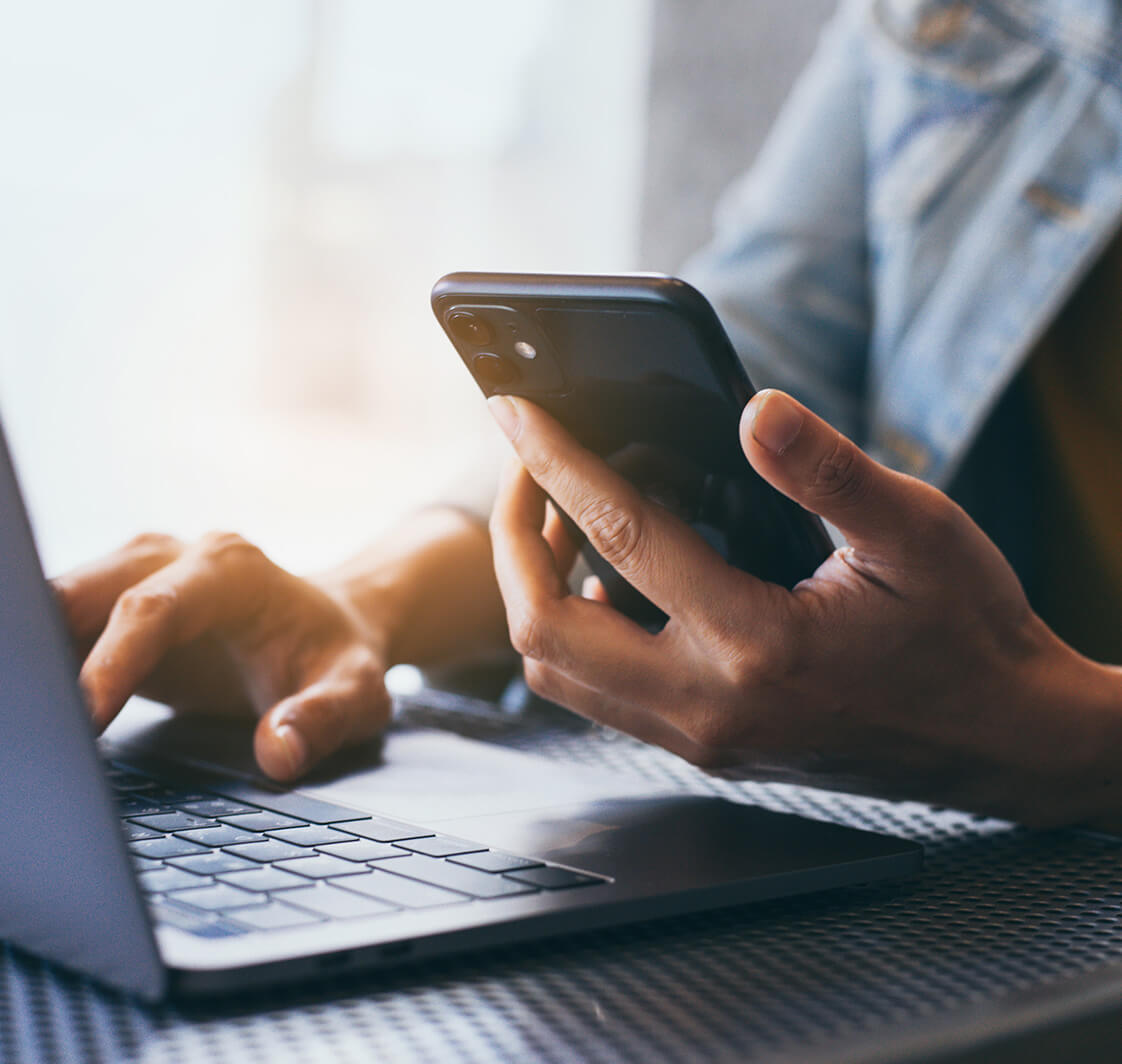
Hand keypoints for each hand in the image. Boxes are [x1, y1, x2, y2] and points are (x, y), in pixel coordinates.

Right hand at [54, 532, 390, 780]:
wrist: (331, 626)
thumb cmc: (337, 657)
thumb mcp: (356, 692)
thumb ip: (323, 719)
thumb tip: (278, 751)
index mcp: (232, 571)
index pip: (155, 607)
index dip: (114, 658)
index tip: (85, 715)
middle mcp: (177, 559)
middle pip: (86, 592)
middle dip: (45, 644)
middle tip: (29, 716)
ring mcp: (140, 577)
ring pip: (59, 602)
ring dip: (36, 650)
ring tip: (29, 716)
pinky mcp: (117, 607)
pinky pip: (60, 625)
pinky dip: (43, 660)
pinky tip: (38, 707)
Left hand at [487, 389, 1121, 825]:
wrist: (1000, 740)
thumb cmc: (967, 635)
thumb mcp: (918, 534)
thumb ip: (829, 471)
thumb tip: (756, 410)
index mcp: (757, 643)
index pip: (621, 536)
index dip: (557, 461)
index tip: (515, 411)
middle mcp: (709, 705)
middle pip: (546, 628)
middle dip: (512, 540)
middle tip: (527, 469)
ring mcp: (699, 737)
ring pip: (558, 673)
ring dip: (534, 592)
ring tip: (556, 520)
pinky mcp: (704, 747)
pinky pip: (598, 695)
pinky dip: (574, 634)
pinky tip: (604, 585)